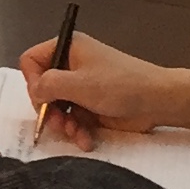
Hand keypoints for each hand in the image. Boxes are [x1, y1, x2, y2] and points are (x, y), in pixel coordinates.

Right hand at [19, 31, 189, 148]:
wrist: (157, 101)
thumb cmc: (118, 85)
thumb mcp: (78, 83)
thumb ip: (48, 85)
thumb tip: (35, 92)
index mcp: (68, 48)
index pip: (32, 61)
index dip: (32, 81)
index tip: (42, 100)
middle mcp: (72, 65)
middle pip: (43, 89)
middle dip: (49, 110)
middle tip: (58, 124)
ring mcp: (83, 87)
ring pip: (57, 108)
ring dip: (63, 125)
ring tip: (76, 134)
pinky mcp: (92, 106)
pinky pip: (73, 119)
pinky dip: (77, 131)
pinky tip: (86, 140)